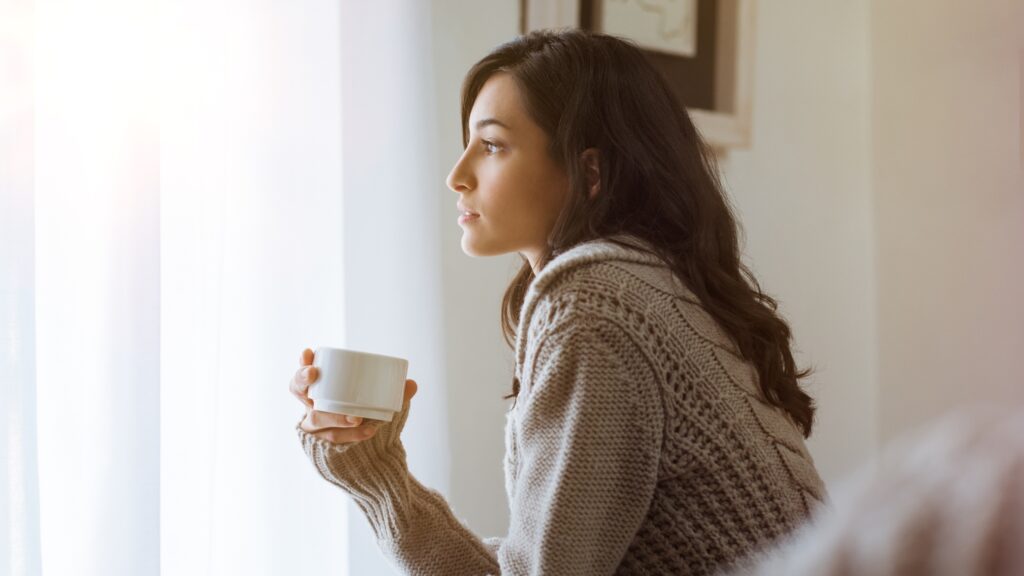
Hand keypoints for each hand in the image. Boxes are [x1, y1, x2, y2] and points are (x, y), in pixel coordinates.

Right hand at [290, 347, 417, 443]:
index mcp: (322, 391)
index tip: (308, 352)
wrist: (369, 458)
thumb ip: (395, 395)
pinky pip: (332, 439)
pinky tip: (367, 431)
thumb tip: (412, 384)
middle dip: (302, 380)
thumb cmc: (368, 420)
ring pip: (317, 419)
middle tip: (315, 373)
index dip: (302, 363)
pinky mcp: (321, 446)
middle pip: (299, 391)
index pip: (303, 376)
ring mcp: (315, 428)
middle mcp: (312, 408)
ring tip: (357, 418)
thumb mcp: (380, 405)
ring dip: (337, 416)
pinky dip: (351, 436)